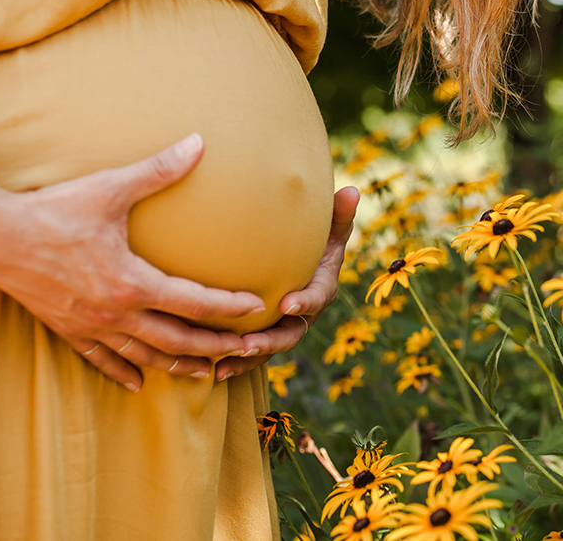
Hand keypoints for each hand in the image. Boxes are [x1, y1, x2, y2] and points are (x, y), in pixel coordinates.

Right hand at [0, 133, 265, 390]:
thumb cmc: (53, 209)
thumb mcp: (110, 188)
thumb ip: (158, 170)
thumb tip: (198, 143)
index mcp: (131, 282)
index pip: (194, 302)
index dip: (229, 307)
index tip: (256, 308)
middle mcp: (115, 313)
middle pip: (177, 339)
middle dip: (214, 346)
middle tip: (246, 350)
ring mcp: (91, 326)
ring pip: (144, 357)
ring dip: (178, 365)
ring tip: (207, 373)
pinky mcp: (67, 330)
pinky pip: (101, 361)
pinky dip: (123, 373)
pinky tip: (140, 384)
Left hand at [214, 185, 359, 380]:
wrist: (294, 257)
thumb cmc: (313, 238)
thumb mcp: (329, 227)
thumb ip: (338, 214)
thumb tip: (351, 190)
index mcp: (321, 286)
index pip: (317, 297)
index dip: (305, 303)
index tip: (287, 304)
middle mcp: (304, 313)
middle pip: (292, 333)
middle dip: (270, 341)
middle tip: (248, 343)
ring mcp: (283, 326)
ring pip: (269, 349)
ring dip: (248, 359)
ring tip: (224, 364)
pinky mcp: (263, 335)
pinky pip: (251, 356)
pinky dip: (234, 365)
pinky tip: (211, 371)